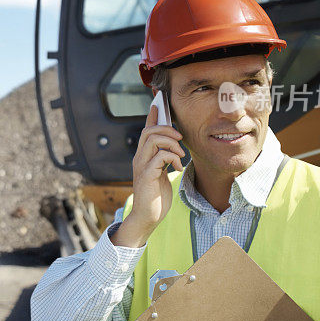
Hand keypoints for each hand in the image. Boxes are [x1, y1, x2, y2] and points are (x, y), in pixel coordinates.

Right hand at [111, 104, 184, 247]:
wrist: (147, 218)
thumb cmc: (156, 197)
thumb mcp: (162, 174)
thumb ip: (164, 160)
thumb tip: (173, 149)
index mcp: (143, 156)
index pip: (146, 130)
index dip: (152, 116)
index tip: (158, 102)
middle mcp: (139, 158)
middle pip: (148, 131)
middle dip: (167, 129)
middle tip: (180, 138)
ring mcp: (141, 166)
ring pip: (152, 140)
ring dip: (170, 143)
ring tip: (180, 154)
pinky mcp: (145, 176)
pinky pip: (158, 157)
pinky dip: (171, 158)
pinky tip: (178, 166)